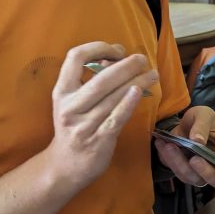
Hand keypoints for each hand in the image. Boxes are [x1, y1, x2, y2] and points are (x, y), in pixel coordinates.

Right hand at [46, 41, 157, 193]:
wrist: (65, 166)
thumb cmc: (74, 128)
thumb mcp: (72, 102)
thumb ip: (89, 81)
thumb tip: (113, 59)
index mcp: (62, 92)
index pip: (75, 57)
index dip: (98, 47)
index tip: (117, 50)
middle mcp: (70, 106)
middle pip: (100, 79)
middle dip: (125, 65)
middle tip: (142, 59)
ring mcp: (84, 125)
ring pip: (112, 98)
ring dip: (136, 82)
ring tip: (152, 74)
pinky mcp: (99, 140)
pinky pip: (116, 118)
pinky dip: (128, 103)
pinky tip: (140, 91)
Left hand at [154, 106, 214, 189]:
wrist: (183, 123)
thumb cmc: (202, 119)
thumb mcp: (204, 114)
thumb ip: (203, 125)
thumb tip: (197, 141)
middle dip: (204, 172)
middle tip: (193, 158)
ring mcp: (202, 172)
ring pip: (194, 179)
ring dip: (181, 165)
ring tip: (170, 146)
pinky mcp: (186, 172)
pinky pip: (178, 173)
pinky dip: (169, 160)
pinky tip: (162, 145)